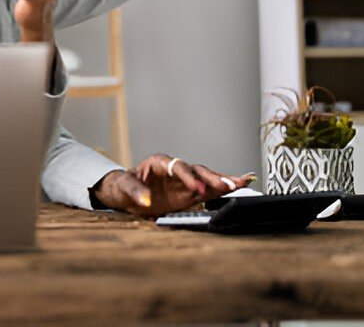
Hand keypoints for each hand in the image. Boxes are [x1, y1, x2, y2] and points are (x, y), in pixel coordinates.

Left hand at [92, 153, 254, 216]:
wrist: (124, 194)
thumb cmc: (123, 186)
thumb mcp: (123, 187)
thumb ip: (135, 191)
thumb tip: (146, 199)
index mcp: (159, 163)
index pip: (176, 166)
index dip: (187, 177)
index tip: (196, 189)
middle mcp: (175, 169)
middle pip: (195, 170)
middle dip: (211, 177)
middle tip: (226, 185)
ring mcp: (184, 181)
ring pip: (206, 178)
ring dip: (222, 181)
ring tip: (241, 183)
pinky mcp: (189, 193)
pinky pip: (208, 190)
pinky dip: (222, 188)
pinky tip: (238, 186)